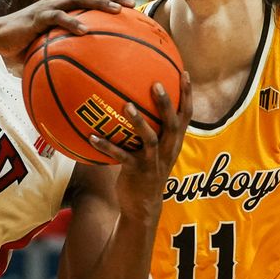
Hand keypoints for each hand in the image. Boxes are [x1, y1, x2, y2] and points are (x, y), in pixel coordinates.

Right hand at [0, 0, 133, 59]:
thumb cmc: (23, 44)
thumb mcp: (48, 46)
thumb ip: (64, 53)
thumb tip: (85, 74)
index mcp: (62, 5)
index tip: (132, 6)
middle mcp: (58, 1)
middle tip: (132, 5)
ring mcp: (48, 7)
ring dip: (99, 2)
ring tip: (116, 10)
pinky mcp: (37, 16)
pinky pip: (58, 17)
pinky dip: (73, 22)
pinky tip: (85, 31)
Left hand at [92, 73, 192, 221]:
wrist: (143, 206)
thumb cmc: (145, 170)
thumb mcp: (153, 149)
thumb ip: (149, 127)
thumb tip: (133, 99)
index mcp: (174, 142)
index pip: (185, 115)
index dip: (187, 95)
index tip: (184, 72)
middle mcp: (168, 151)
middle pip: (171, 124)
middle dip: (166, 104)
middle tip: (157, 84)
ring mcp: (153, 162)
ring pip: (150, 140)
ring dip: (138, 122)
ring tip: (127, 105)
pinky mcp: (137, 173)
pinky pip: (121, 157)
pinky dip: (107, 146)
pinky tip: (92, 136)